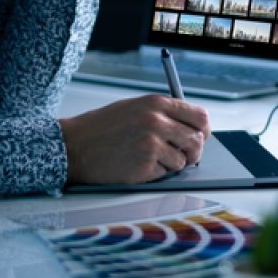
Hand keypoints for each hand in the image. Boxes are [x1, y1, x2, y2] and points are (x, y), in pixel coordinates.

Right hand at [59, 95, 211, 185]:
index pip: (200, 116)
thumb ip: (163, 113)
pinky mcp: (144, 166)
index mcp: (156, 103)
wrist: (74, 146)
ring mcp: (151, 144)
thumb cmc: (102, 128)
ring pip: (183, 161)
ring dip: (172, 164)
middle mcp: (157, 121)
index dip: (203, 130)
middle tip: (184, 156)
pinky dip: (156, 173)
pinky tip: (137, 165)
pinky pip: (165, 174)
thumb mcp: (134, 107)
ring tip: (150, 159)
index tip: (199, 137)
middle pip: (197, 140)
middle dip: (193, 152)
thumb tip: (191, 127)